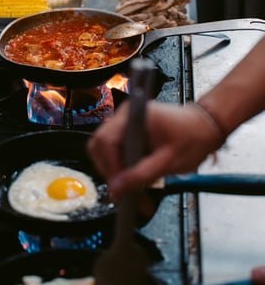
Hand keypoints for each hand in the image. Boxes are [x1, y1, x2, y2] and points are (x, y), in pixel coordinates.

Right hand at [87, 100, 222, 199]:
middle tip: (123, 191)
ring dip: (114, 170)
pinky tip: (135, 178)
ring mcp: (125, 122)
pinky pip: (115, 149)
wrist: (206, 126)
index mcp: (135, 115)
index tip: (120, 188)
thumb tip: (116, 189)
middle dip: (109, 170)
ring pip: (104, 148)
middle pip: (99, 144)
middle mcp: (125, 115)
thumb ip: (141, 174)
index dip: (110, 167)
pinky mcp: (128, 130)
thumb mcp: (169, 161)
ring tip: (132, 189)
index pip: (107, 141)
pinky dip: (121, 166)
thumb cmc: (193, 138)